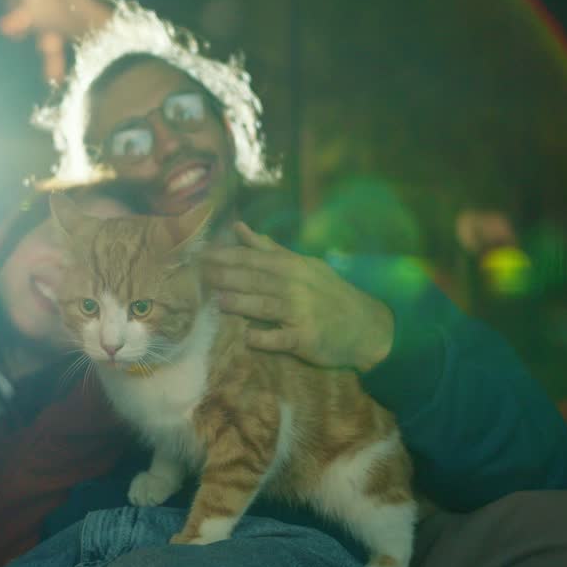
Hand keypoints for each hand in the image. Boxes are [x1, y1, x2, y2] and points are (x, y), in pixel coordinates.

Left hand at [203, 222, 394, 370]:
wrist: (365, 325)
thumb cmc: (328, 293)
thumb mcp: (303, 265)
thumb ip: (268, 248)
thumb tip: (238, 228)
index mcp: (291, 266)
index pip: (253, 258)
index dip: (226, 256)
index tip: (201, 255)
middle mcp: (295, 286)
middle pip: (255, 279)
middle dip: (226, 276)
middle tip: (201, 276)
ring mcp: (300, 312)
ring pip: (265, 305)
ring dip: (241, 302)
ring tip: (219, 301)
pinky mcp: (305, 337)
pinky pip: (282, 338)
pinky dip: (265, 337)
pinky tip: (249, 337)